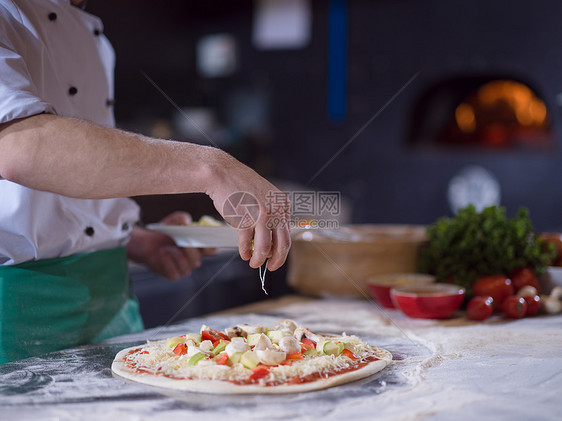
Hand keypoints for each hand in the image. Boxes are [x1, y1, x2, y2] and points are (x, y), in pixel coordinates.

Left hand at [126, 211, 216, 280]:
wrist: (147, 243)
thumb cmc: (166, 232)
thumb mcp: (173, 221)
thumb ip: (181, 218)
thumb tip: (186, 221)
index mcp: (199, 247)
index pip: (212, 249)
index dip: (213, 245)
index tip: (208, 238)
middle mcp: (195, 259)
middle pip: (199, 257)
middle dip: (193, 249)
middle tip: (187, 242)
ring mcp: (185, 268)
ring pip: (188, 265)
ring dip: (180, 255)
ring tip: (170, 246)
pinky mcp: (173, 275)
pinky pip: (175, 272)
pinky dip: (168, 262)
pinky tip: (162, 252)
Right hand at [205, 150, 290, 270]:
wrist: (222, 174)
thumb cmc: (240, 185)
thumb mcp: (264, 196)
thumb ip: (271, 215)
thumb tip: (270, 238)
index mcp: (282, 204)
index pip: (288, 233)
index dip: (282, 249)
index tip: (276, 255)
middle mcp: (275, 210)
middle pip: (282, 244)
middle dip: (277, 260)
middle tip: (271, 267)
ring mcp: (261, 215)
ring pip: (265, 248)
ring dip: (259, 259)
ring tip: (254, 263)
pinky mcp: (245, 220)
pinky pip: (247, 244)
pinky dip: (245, 252)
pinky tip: (244, 254)